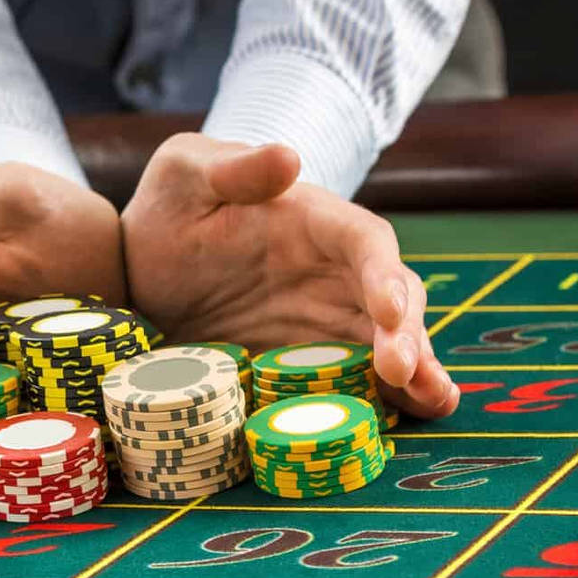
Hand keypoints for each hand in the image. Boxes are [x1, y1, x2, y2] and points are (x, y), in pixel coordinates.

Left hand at [120, 133, 457, 419]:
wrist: (142, 269)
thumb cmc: (169, 210)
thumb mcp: (184, 174)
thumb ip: (233, 168)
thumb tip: (288, 157)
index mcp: (315, 221)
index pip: (366, 242)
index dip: (384, 275)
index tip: (390, 311)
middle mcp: (336, 272)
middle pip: (393, 299)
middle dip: (409, 334)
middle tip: (407, 373)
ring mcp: (329, 320)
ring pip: (391, 343)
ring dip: (418, 371)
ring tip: (435, 400)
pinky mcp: (313, 361)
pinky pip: (360, 379)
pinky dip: (389, 398)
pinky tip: (410, 420)